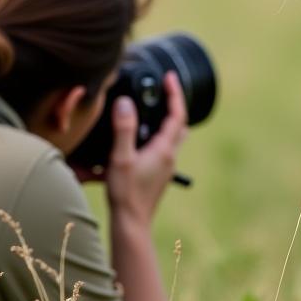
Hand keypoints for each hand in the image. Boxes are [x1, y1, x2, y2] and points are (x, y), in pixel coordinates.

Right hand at [105, 71, 187, 227]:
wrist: (131, 224)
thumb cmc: (126, 193)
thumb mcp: (121, 158)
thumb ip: (124, 129)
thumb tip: (126, 103)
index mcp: (164, 149)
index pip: (177, 114)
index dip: (175, 93)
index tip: (170, 77)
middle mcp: (169, 157)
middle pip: (179, 125)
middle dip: (173, 106)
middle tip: (163, 91)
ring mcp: (165, 167)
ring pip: (172, 138)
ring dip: (165, 122)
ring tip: (151, 111)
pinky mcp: (158, 175)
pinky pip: (162, 150)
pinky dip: (156, 138)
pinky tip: (140, 140)